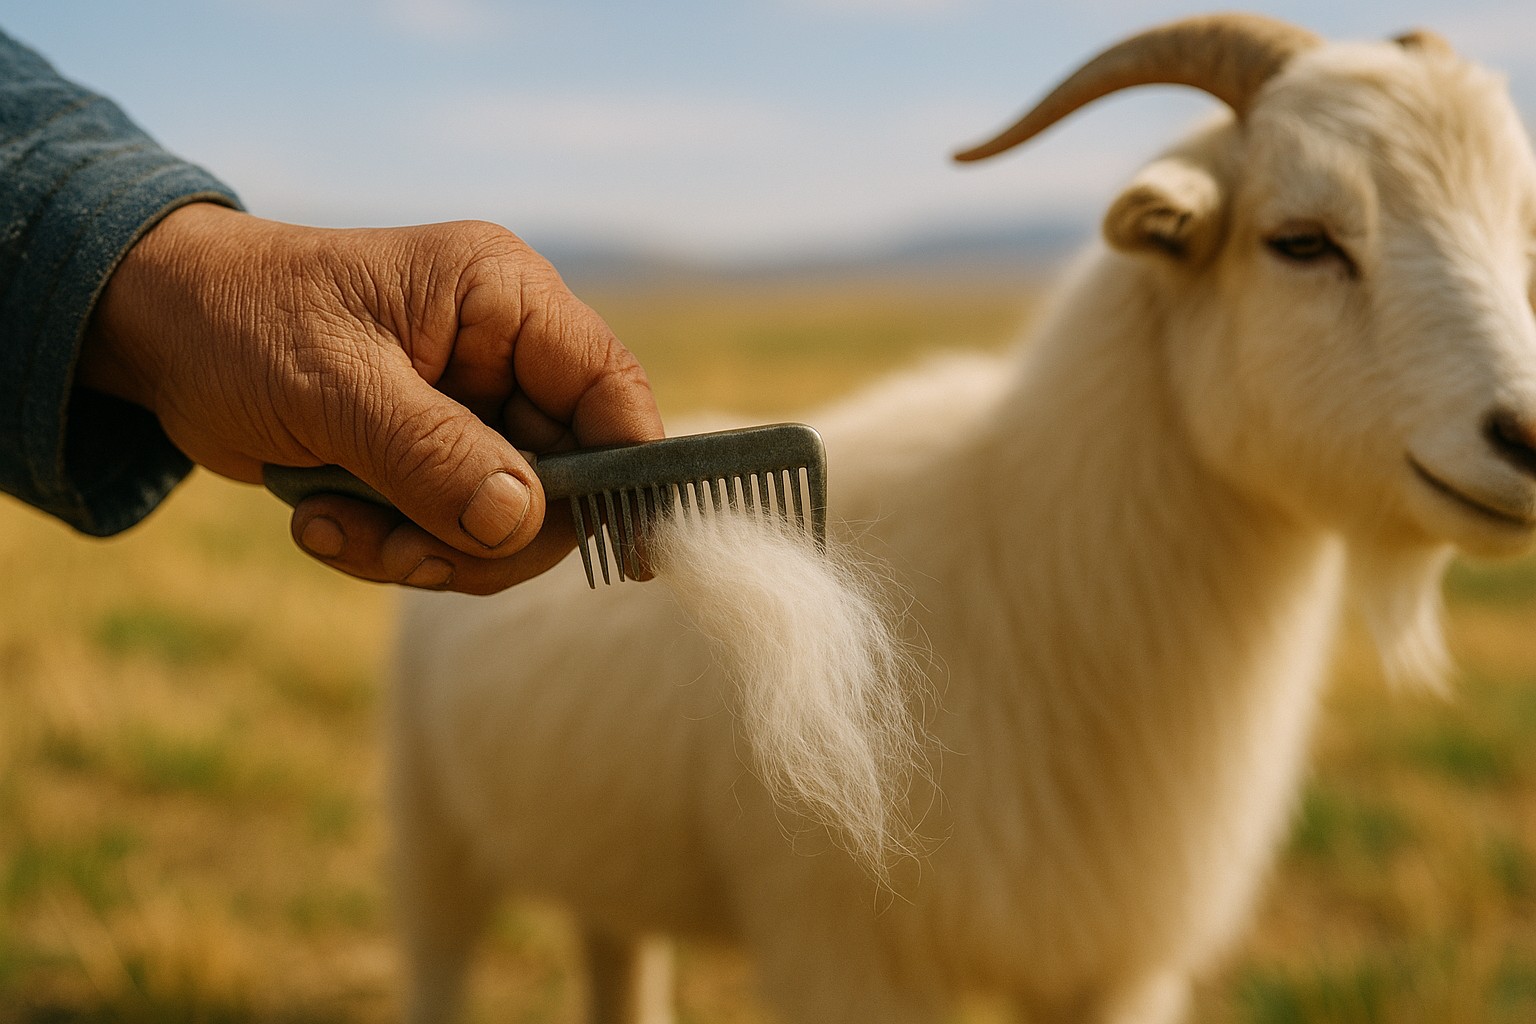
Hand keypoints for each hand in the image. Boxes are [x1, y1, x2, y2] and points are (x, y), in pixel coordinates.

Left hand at [79, 203, 663, 592]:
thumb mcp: (335, 387)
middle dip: (485, 533)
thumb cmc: (243, 324)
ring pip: (508, 520)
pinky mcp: (435, 457)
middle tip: (401, 550)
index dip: (629, 469)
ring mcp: (473, 409)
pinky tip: (320, 521)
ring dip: (424, 548)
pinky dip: (392, 547)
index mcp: (503, 299)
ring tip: (336, 528)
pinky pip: (453, 534)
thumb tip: (523, 524)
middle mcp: (504, 353)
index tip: (623, 551)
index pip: (611, 388)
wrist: (159, 332)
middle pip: (567, 476)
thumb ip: (434, 455)